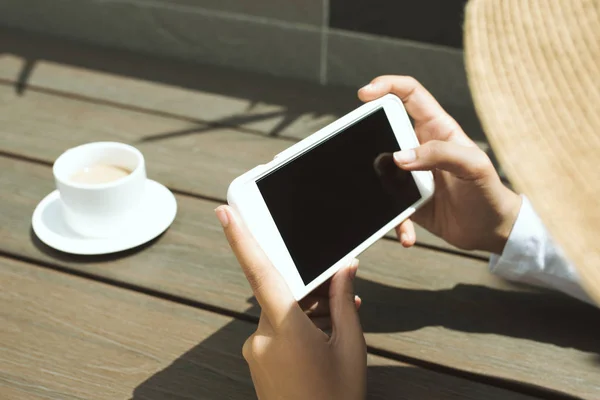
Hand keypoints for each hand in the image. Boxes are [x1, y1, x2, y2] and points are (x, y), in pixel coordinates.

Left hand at [215, 205, 366, 399]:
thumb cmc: (336, 398)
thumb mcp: (350, 346)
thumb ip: (343, 301)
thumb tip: (344, 268)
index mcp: (285, 329)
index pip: (259, 273)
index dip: (241, 239)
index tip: (224, 211)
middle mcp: (262, 337)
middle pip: (281, 293)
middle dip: (308, 289)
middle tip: (337, 288)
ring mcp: (257, 351)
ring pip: (280, 313)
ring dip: (306, 311)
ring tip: (338, 323)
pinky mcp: (258, 362)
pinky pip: (276, 330)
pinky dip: (298, 326)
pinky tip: (323, 335)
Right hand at [359, 76, 521, 253]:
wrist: (491, 231)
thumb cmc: (490, 193)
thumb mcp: (473, 166)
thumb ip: (440, 154)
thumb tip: (399, 158)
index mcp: (438, 129)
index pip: (410, 95)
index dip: (387, 86)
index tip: (365, 94)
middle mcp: (421, 149)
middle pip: (385, 131)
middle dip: (369, 139)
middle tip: (366, 156)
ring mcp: (411, 174)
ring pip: (380, 171)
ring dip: (379, 187)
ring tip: (395, 204)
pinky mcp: (407, 200)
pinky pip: (390, 206)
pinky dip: (396, 223)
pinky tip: (407, 236)